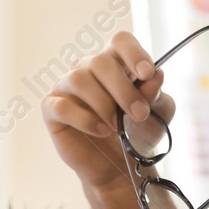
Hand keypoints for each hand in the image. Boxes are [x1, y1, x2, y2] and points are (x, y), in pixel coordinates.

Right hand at [41, 31, 176, 192]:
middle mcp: (89, 68)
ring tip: (117, 127)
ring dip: (103, 104)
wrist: (120, 166)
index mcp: (116, 63)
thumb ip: (156, 95)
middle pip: (100, 61)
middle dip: (123, 89)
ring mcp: (67, 86)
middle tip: (139, 114)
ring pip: (79, 79)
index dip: (133, 53)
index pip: (120, 41)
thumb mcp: (157, 116)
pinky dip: (85, 119)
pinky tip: (101, 131)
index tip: (147, 74)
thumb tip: (156, 75)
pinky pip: (62, 106)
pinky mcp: (52, 108)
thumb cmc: (137, 134)